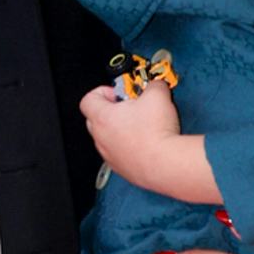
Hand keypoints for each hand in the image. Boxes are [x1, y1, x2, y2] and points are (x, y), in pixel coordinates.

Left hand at [81, 73, 184, 187]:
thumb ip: (153, 85)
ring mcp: (109, 155)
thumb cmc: (155, 134)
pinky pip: (119, 153)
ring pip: (108, 138)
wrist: (165, 163)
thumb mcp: (158, 95)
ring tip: (141, 125)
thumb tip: (156, 85)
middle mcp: (101, 138)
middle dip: (112, 111)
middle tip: (130, 107)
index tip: (117, 93)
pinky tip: (146, 143)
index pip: (88, 99)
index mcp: (102, 117)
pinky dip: (129, 147)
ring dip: (120, 130)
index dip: (102, 92)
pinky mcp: (121, 168)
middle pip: (96, 119)